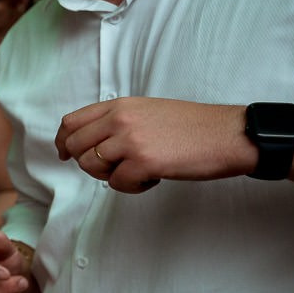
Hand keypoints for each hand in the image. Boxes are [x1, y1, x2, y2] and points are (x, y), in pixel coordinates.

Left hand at [56, 97, 253, 193]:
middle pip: (76, 146)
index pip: (72, 121)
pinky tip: (155, 178)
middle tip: (115, 169)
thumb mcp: (148, 112)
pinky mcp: (143, 162)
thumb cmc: (194, 127)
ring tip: (140, 171)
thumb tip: (90, 143)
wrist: (229, 135)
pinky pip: (116, 183)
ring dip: (112, 176)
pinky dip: (133, 187)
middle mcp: (120, 119)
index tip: (65, 154)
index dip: (64, 141)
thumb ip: (118, 121)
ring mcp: (130, 140)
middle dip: (88, 163)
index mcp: (120, 105)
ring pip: (91, 166)